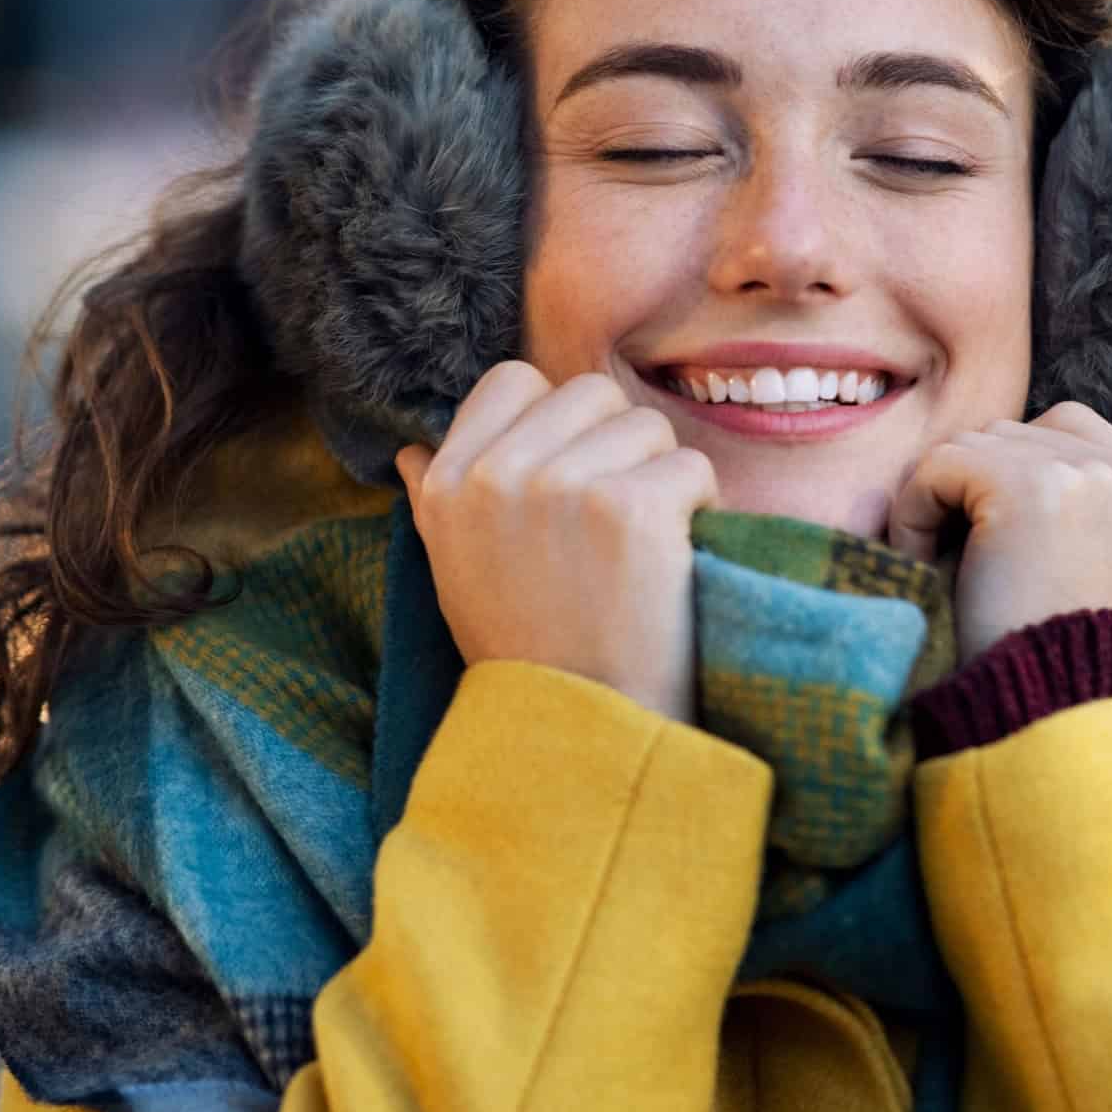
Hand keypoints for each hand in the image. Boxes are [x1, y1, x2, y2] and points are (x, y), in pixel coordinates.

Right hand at [393, 361, 718, 723]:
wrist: (581, 731)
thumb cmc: (525, 653)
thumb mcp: (454, 573)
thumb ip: (436, 501)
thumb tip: (412, 450)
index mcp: (448, 483)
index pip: (513, 380)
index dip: (556, 416)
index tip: (573, 470)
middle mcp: (497, 476)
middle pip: (589, 393)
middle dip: (617, 444)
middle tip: (618, 514)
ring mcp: (563, 486)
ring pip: (646, 425)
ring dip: (661, 475)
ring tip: (645, 543)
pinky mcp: (629, 508)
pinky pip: (691, 467)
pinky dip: (698, 508)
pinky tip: (675, 557)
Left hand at [885, 400, 1111, 668]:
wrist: (1058, 717)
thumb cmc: (1064, 668)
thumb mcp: (1106, 582)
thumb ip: (1089, 517)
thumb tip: (1010, 456)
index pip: (1076, 436)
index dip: (1018, 478)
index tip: (996, 542)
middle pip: (1024, 434)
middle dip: (981, 486)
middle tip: (957, 554)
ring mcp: (1091, 474)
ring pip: (980, 444)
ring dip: (948, 498)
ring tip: (941, 563)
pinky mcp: (1029, 485)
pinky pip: (940, 463)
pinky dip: (915, 510)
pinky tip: (921, 560)